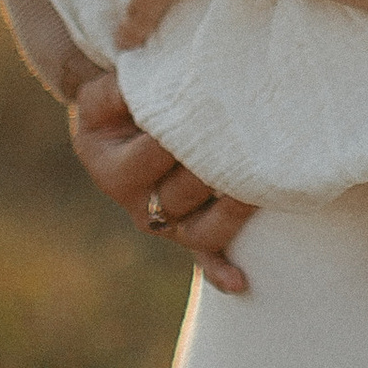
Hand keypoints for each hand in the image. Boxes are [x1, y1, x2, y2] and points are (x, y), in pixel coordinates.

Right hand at [67, 68, 255, 294]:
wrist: (118, 127)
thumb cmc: (116, 104)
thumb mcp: (105, 93)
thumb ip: (122, 90)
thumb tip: (151, 85)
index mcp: (112, 168)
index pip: (154, 153)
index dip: (184, 133)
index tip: (212, 110)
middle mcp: (138, 203)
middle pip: (181, 194)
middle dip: (215, 169)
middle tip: (249, 144)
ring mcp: (164, 223)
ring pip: (200, 229)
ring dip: (231, 213)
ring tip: (261, 188)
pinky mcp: (185, 233)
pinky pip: (203, 255)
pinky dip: (219, 269)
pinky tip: (239, 282)